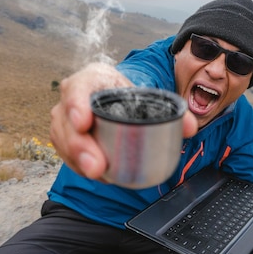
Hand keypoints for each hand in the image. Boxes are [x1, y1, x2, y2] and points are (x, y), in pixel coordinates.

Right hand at [49, 62, 197, 179]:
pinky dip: (79, 166)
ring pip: (62, 139)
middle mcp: (73, 96)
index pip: (78, 87)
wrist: (116, 98)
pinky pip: (65, 153)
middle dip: (79, 145)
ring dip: (78, 159)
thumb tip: (190, 126)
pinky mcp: (65, 137)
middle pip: (66, 120)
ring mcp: (65, 118)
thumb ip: (172, 110)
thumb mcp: (147, 97)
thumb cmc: (128, 96)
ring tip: (98, 173)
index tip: (84, 123)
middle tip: (96, 166)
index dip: (77, 104)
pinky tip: (97, 175)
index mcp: (93, 78)